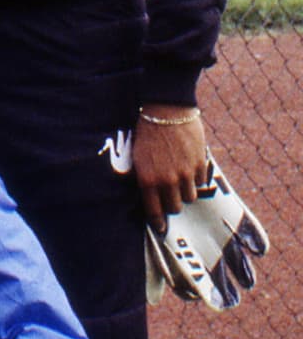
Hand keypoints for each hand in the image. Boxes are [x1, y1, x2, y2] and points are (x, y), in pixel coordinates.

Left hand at [133, 106, 207, 229]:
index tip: (161, 227)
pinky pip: (200, 182)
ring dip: (186, 192)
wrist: (166, 110)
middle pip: (175, 208)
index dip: (158, 222)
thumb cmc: (147, 132)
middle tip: (172, 196)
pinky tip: (190, 168)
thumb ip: (144, 177)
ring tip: (182, 181)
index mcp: (148, 180)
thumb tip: (147, 194)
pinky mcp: (199, 164)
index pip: (154, 211)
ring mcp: (185, 173)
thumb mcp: (138, 156)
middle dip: (173, 204)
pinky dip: (196, 179)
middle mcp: (167, 180)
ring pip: (190, 198)